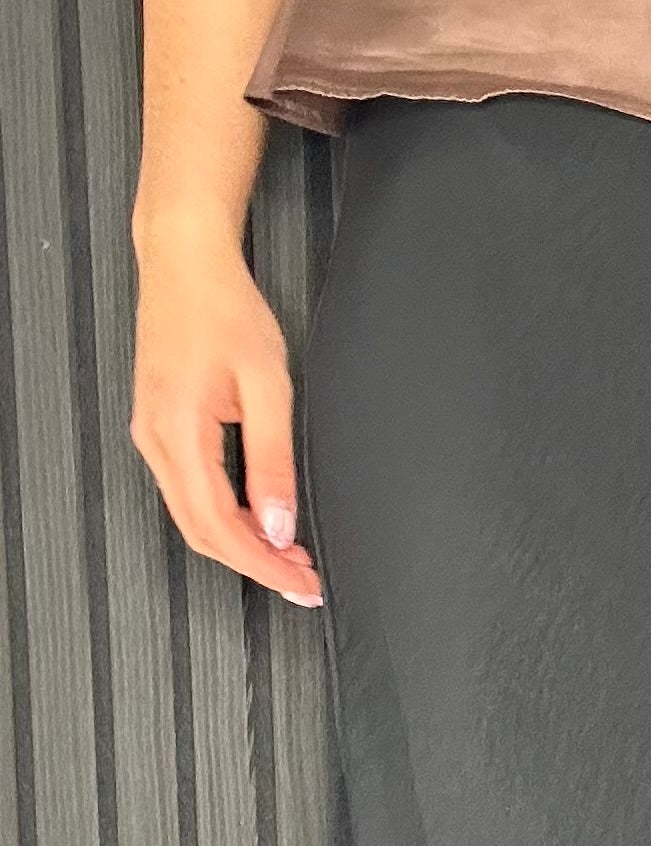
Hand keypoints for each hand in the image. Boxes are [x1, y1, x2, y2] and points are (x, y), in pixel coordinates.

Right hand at [130, 217, 323, 606]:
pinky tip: (259, 518)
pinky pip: (188, 491)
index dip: (264, 565)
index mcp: (178, 434)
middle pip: (201, 532)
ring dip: (241, 542)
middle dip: (255, 563)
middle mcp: (154, 441)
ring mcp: (151, 436)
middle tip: (303, 579)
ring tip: (289, 554)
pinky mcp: (158, 428)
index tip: (302, 584)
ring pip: (192, 516)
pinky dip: (225, 516)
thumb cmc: (223, 308)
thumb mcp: (266, 384)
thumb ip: (273, 459)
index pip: (221, 527)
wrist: (184, 261)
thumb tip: (280, 524)